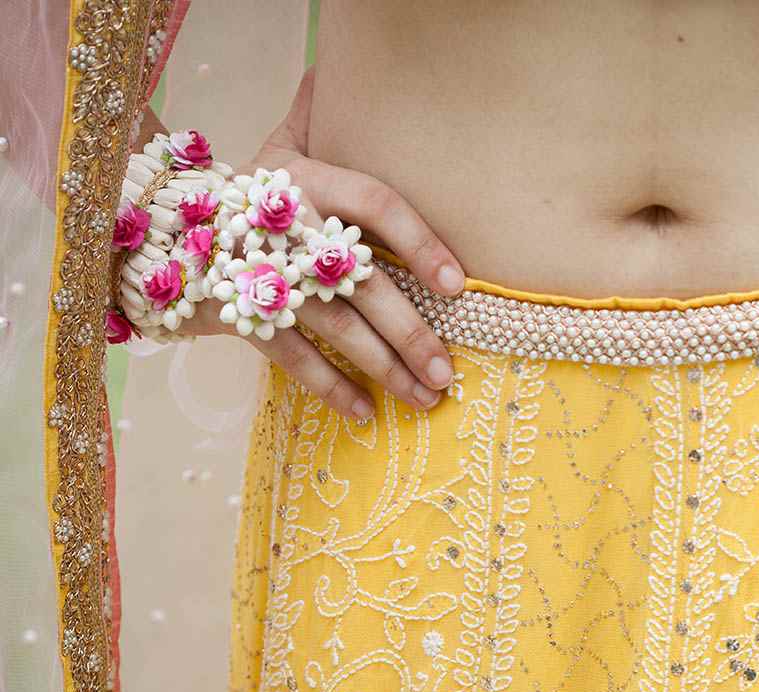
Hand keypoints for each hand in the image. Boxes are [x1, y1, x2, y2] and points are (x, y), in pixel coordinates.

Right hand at [182, 68, 464, 418]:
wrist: (161, 226)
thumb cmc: (250, 194)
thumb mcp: (283, 147)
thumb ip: (317, 119)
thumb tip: (334, 73)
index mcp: (301, 177)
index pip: (374, 202)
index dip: (420, 242)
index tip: (458, 286)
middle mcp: (282, 224)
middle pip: (360, 281)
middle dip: (410, 331)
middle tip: (447, 371)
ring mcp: (259, 271)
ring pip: (333, 325)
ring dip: (384, 367)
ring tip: (424, 396)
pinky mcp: (237, 311)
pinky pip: (291, 357)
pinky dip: (330, 387)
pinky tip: (365, 412)